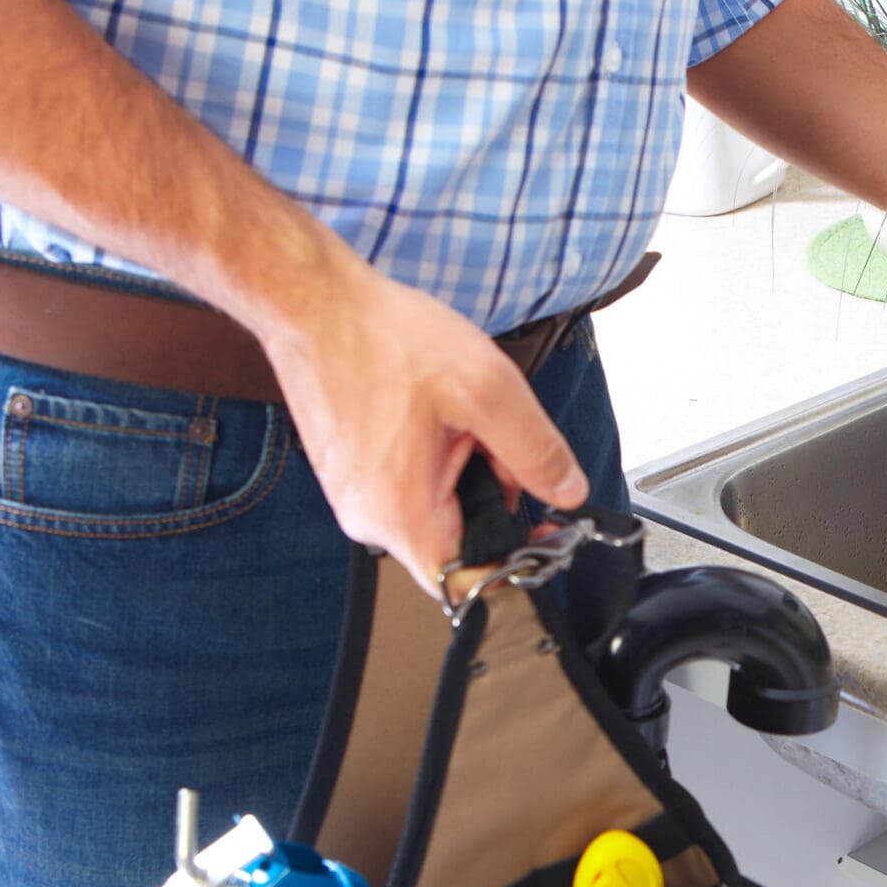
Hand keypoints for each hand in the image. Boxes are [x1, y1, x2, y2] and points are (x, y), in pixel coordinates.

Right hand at [256, 242, 586, 584]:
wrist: (316, 303)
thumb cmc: (384, 339)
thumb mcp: (487, 390)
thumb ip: (537, 452)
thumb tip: (569, 491)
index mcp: (402, 513)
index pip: (467, 583)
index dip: (514, 564)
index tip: (541, 533)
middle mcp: (369, 517)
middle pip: (458, 540)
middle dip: (494, 495)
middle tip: (496, 439)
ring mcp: (356, 497)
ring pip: (438, 509)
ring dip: (466, 470)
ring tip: (460, 414)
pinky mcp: (351, 475)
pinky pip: (410, 486)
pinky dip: (438, 457)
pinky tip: (435, 412)